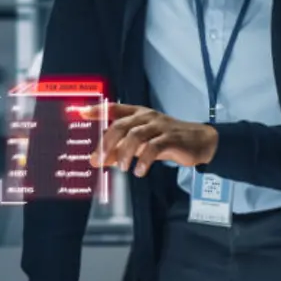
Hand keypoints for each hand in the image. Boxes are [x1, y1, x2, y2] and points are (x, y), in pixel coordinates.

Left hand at [82, 103, 217, 177]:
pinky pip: (154, 147)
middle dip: (107, 143)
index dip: (97, 110)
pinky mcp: (171, 138)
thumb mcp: (140, 145)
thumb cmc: (165, 140)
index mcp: (137, 114)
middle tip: (98, 159)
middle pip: (121, 125)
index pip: (114, 109)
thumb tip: (95, 161)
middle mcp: (146, 117)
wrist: (199, 141)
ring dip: (125, 153)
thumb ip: (118, 150)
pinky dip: (144, 160)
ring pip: (136, 136)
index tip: (80, 113)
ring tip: (122, 168)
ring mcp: (159, 126)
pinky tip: (139, 171)